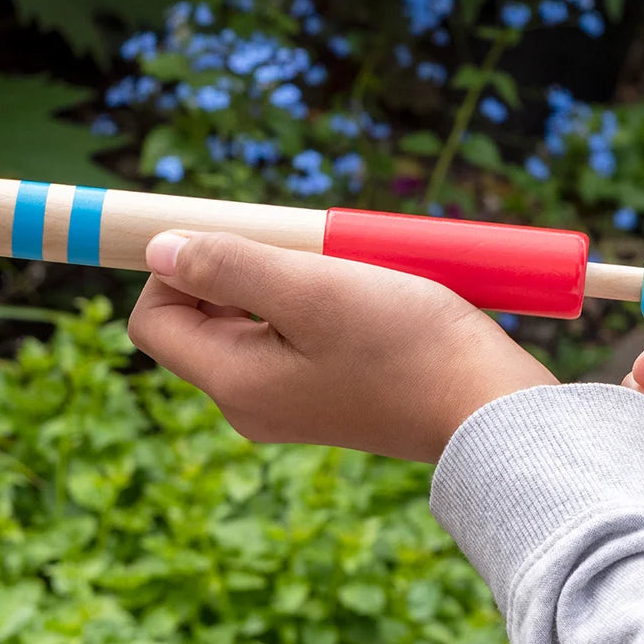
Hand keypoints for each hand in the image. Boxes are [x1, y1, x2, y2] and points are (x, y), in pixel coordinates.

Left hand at [127, 230, 555, 462]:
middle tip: (297, 249)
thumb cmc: (407, 345)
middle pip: (201, 317)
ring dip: (279, 279)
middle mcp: (250, 401)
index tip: (231, 235)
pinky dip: (309, 300)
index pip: (155, 319)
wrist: (488, 408)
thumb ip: (227, 266)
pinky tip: (357, 292)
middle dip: (236, 267)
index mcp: (233, 382)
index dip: (172, 268)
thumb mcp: (312, 290)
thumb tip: (159, 248)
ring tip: (335, 269)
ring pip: (250, 319)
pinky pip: (290, 334)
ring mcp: (288, 402)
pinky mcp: (324, 393)